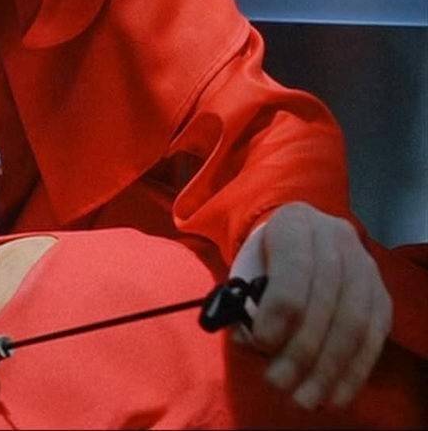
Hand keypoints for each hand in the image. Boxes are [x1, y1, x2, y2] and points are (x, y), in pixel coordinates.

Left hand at [230, 202, 391, 410]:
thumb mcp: (244, 269)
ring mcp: (365, 265)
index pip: (294, 267)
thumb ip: (243, 301)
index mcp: (295, 224)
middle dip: (302, 349)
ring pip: (355, 321)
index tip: (261, 343)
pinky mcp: (380, 294)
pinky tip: (336, 395)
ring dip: (330, 368)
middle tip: (277, 383)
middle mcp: (336, 238)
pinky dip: (356, 370)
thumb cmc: (263, 259)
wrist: (301, 240)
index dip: (279, 308)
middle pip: (327, 298)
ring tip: (306, 399)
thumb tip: (251, 342)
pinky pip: (374, 336)